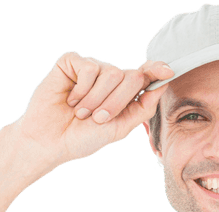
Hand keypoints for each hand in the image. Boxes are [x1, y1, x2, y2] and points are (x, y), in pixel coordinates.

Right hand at [11, 51, 174, 171]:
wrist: (50, 142)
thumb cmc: (81, 139)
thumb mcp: (118, 129)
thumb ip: (140, 109)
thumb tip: (161, 87)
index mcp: (121, 94)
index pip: (144, 75)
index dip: (156, 70)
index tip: (168, 70)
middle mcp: (108, 78)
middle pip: (131, 76)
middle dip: (117, 102)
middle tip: (97, 120)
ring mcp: (90, 68)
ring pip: (111, 72)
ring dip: (96, 100)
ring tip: (81, 113)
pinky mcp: (71, 62)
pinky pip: (88, 67)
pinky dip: (81, 89)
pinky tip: (70, 100)